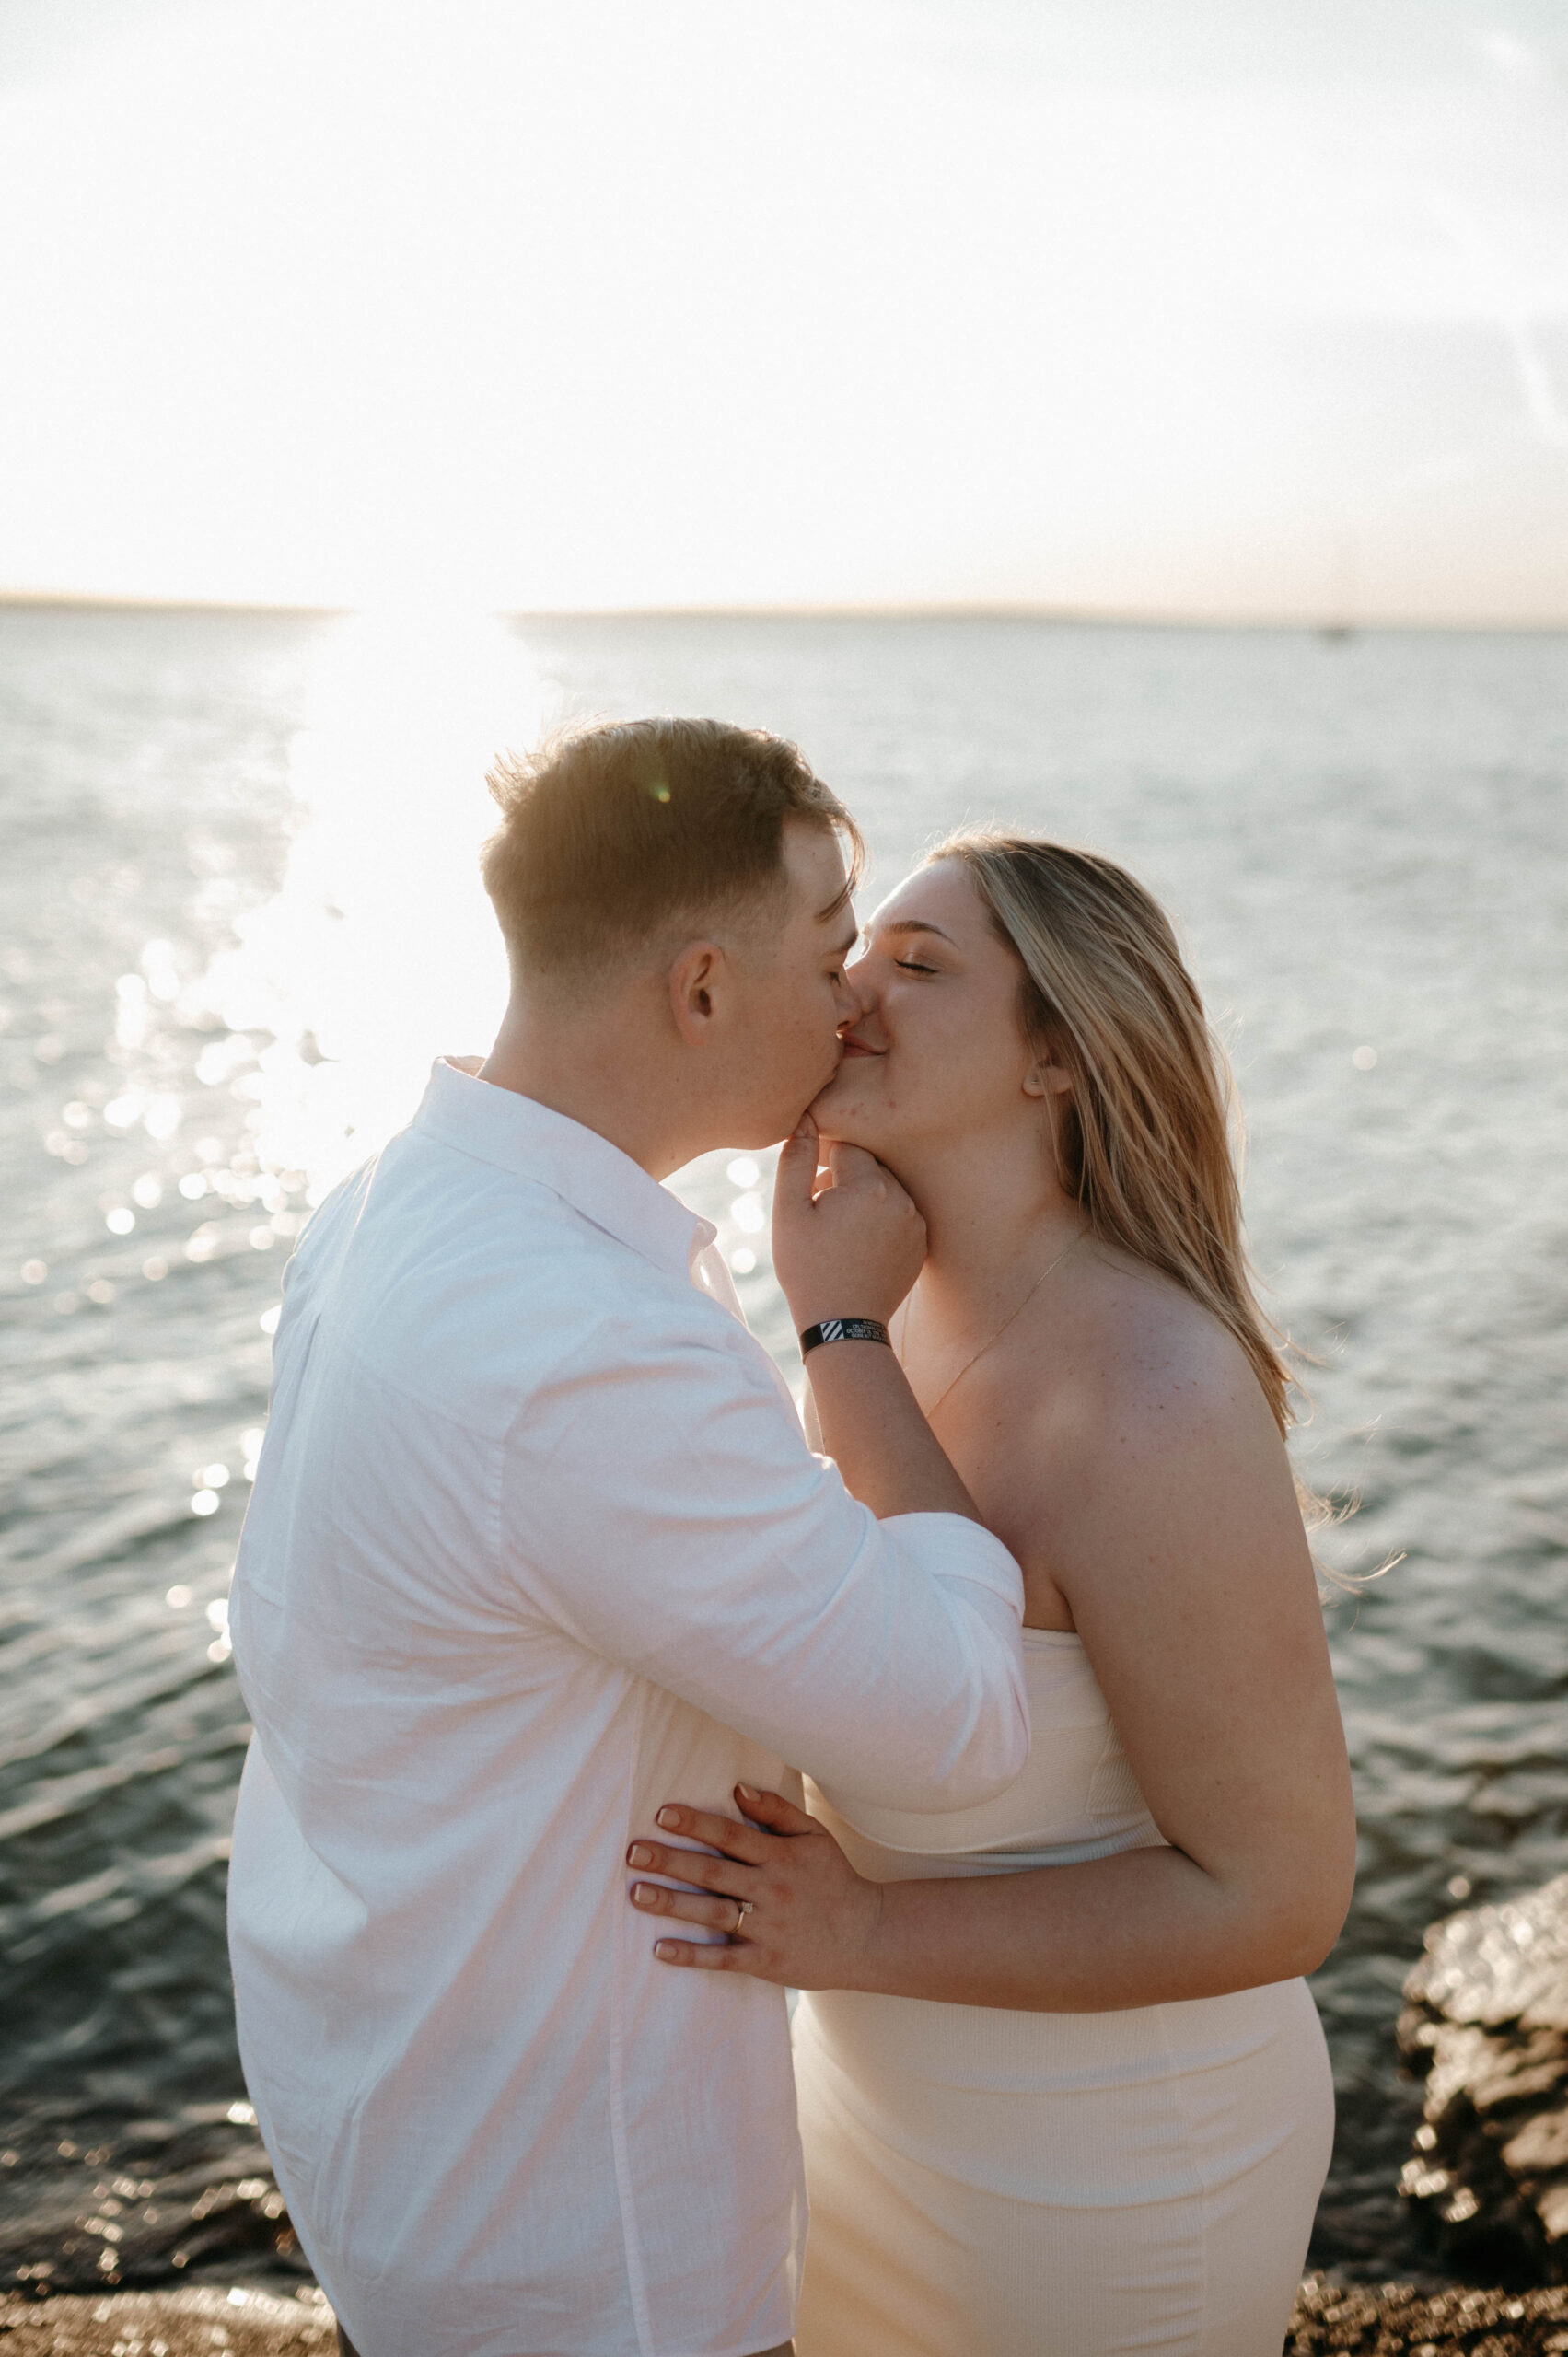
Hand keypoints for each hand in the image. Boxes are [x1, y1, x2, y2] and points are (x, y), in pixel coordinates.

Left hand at [626, 1786, 882, 1987]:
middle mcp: (771, 1889)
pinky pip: (724, 1959)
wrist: (866, 1937)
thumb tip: (738, 1788)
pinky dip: (692, 1955)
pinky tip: (660, 1949)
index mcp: (780, 1856)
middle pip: (713, 1872)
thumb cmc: (834, 1880)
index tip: (662, 1815)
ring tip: (636, 1893)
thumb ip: (777, 1811)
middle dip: (670, 1861)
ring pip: (712, 1913)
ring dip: (672, 1904)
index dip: (696, 1824)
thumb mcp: (814, 1836)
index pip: (730, 1835)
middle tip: (633, 1852)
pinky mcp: (766, 1961)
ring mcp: (768, 1927)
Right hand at [771, 1116, 925, 1332]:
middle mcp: (902, 1199)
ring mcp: (916, 1223)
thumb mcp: (789, 1213)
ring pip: (885, 1190)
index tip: (811, 1190)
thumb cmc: (807, 1268)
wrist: (842, 1326)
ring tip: (837, 1230)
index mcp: (871, 1185)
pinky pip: (899, 1214)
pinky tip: (857, 1244)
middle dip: (843, 1179)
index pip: (846, 1148)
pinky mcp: (921, 1243)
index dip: (822, 1163)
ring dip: (862, 1198)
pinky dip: (879, 1220)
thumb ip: (796, 1160)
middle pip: (869, 1166)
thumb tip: (805, 1119)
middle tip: (819, 1211)